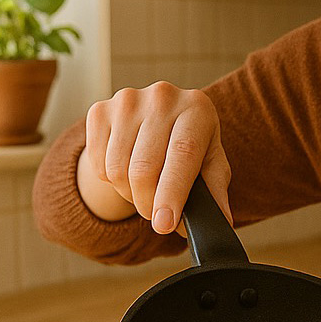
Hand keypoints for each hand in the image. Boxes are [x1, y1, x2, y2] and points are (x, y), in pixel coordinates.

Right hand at [78, 81, 232, 233]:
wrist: (158, 119)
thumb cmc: (192, 146)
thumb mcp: (212, 164)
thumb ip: (216, 192)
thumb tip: (221, 222)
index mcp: (196, 108)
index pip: (182, 153)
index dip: (172, 193)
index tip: (164, 224)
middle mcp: (162, 97)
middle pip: (144, 168)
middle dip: (149, 205)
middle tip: (158, 219)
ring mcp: (127, 101)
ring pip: (118, 170)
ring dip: (131, 195)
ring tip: (146, 192)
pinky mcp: (100, 111)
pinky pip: (99, 165)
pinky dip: (112, 182)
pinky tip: (128, 173)